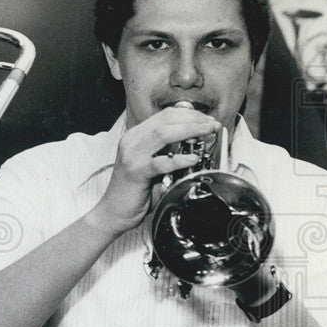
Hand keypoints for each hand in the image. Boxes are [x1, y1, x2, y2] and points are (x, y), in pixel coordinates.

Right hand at [87, 105, 220, 236]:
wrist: (113, 211)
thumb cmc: (135, 190)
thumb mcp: (153, 164)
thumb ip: (168, 152)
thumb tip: (196, 143)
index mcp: (136, 136)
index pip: (165, 115)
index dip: (189, 114)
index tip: (207, 120)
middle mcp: (132, 141)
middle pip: (166, 120)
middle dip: (194, 119)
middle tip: (212, 125)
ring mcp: (132, 156)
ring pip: (163, 133)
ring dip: (190, 130)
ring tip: (208, 133)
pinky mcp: (135, 173)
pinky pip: (160, 162)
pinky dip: (179, 159)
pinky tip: (193, 158)